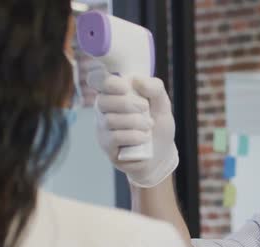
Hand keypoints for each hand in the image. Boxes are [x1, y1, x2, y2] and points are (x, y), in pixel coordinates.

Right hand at [87, 70, 177, 187]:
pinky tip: (144, 138)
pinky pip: (114, 137)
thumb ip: (155, 88)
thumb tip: (136, 80)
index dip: (105, 81)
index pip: (96, 80)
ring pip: (110, 120)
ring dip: (134, 122)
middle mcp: (104, 109)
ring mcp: (103, 128)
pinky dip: (133, 136)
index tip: (124, 86)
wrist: (161, 154)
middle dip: (127, 103)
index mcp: (114, 93)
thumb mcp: (162, 104)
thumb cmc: (158, 126)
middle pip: (103, 100)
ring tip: (149, 126)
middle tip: (145, 108)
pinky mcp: (107, 146)